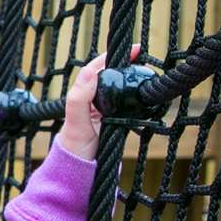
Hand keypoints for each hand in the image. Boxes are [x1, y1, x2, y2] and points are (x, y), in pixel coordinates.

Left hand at [56, 44, 140, 160]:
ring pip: (116, 86)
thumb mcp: (76, 123)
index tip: (133, 50)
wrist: (81, 170)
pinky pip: (123, 101)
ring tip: (145, 69)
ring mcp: (102, 108)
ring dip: (129, 76)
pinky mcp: (112, 118)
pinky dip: (133, 94)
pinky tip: (143, 92)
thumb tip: (91, 72)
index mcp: (82, 94)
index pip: (97, 68)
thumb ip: (79, 99)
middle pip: (109, 74)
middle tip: (142, 56)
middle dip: (124, 63)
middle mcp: (91, 98)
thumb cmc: (75, 147)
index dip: (112, 56)